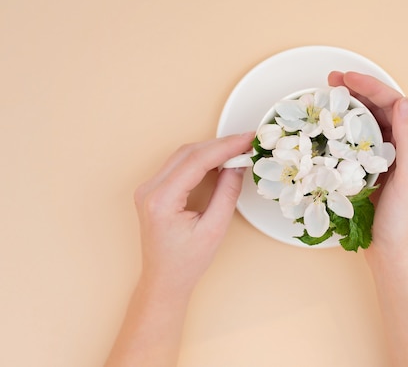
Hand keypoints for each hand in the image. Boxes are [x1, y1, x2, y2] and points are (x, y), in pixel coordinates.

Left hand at [133, 133, 254, 295]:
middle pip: (188, 153)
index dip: (225, 147)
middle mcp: (149, 189)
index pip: (196, 161)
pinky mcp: (154, 189)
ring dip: (211, 149)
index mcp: (161, 200)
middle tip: (247, 142)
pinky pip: (179, 164)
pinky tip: (219, 159)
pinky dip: (201, 158)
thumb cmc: (186, 263)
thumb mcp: (214, 229)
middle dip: (220, 145)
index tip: (247, 139)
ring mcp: (149, 188)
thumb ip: (227, 193)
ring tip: (238, 150)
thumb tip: (238, 165)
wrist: (164, 280)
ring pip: (183, 155)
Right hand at [328, 72, 407, 262]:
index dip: (370, 86)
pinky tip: (331, 127)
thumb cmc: (402, 219)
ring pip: (369, 122)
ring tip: (328, 98)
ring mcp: (389, 157)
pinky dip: (346, 128)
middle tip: (331, 81)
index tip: (345, 78)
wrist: (392, 250)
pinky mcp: (375, 168)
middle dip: (357, 91)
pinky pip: (360, 140)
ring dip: (350, 107)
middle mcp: (405, 146)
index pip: (394, 103)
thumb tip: (402, 102)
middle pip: (380, 108)